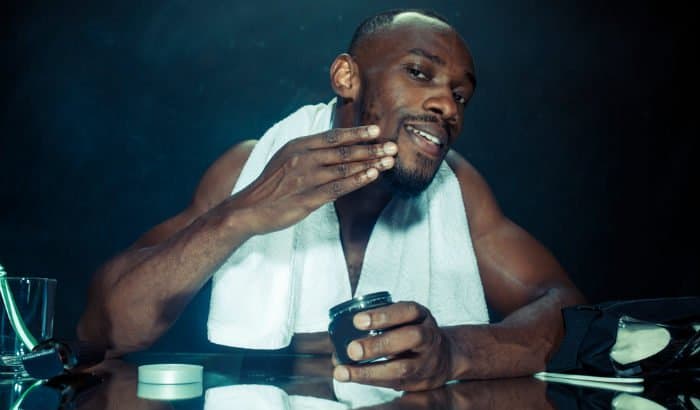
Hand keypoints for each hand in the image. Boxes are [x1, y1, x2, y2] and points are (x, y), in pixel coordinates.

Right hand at [232, 125, 395, 233]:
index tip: (376, 131)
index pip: (332, 136)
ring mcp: (305, 178)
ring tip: (389, 161)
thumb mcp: (285, 158)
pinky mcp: (307, 198)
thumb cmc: (270, 185)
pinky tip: (372, 176)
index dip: (356, 133)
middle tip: (393, 146)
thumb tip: (333, 145)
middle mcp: (303, 158)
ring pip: (344, 168)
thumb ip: (308, 151)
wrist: (248, 209)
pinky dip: (357, 180)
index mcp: (298, 145)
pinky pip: (338, 187)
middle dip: (371, 148)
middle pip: (343, 150)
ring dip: (369, 163)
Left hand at [333, 302, 454, 390]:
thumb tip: (339, 334)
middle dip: (379, 345)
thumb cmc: (412, 331)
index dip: (383, 315)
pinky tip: (352, 377)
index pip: (407, 311)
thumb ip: (380, 320)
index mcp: (421, 316)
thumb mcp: (403, 318)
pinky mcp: (422, 382)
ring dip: (369, 371)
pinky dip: (371, 380)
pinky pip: (396, 384)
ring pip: (402, 368)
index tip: (357, 320)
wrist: (444, 356)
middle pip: (410, 338)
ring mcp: (428, 361)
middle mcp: (429, 337)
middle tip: (352, 349)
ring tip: (342, 372)